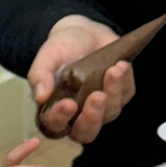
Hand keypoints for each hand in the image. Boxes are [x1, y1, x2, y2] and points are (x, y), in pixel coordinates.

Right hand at [27, 15, 134, 141]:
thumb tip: (40, 96)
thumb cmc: (61, 49)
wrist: (83, 33)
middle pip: (86, 132)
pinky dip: (124, 81)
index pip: (55, 125)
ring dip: (113, 93)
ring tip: (112, 70)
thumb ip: (39, 75)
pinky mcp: (120, 95)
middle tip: (97, 96)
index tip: (68, 104)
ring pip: (110, 113)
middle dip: (93, 117)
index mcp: (55, 110)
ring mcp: (101, 108)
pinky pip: (125, 94)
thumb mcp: (47, 56)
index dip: (61, 119)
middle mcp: (78, 115)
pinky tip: (120, 65)